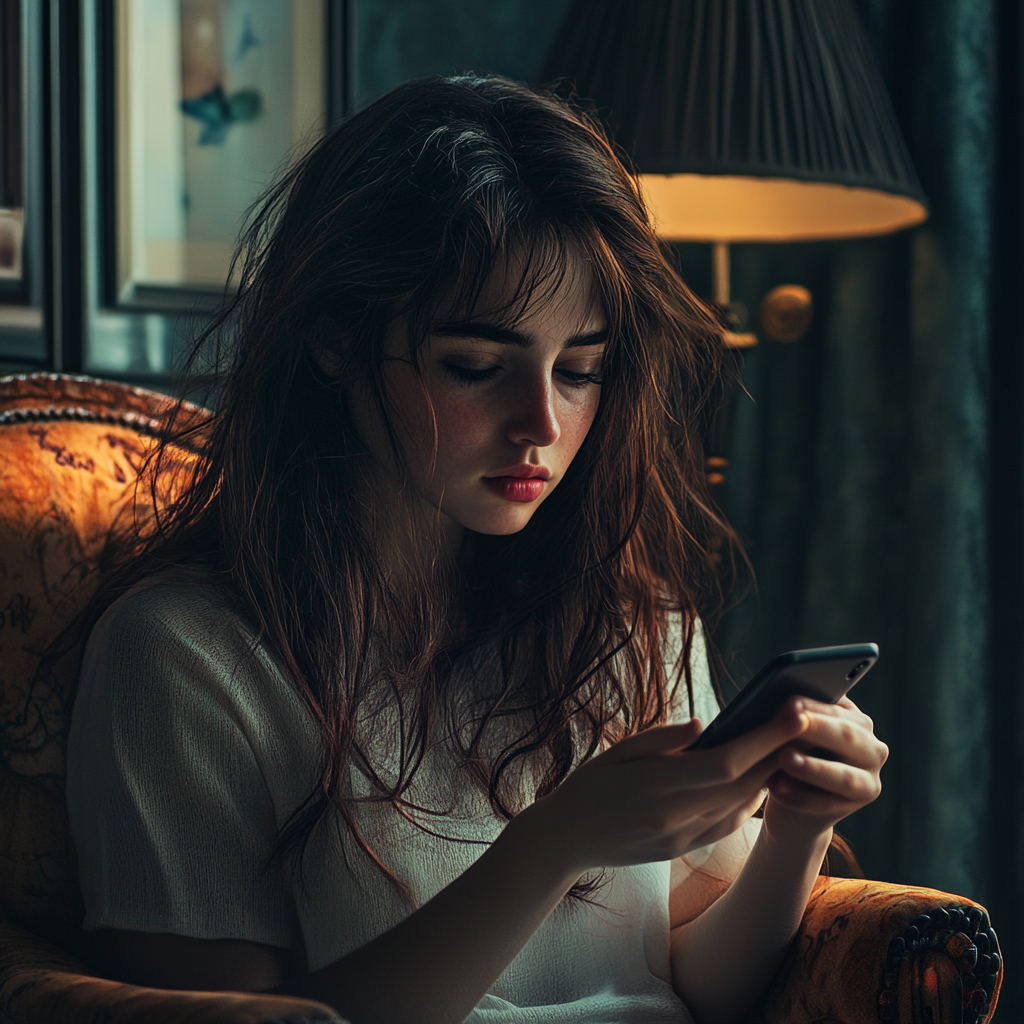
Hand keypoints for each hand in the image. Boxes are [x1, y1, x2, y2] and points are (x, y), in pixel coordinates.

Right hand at [524, 701, 811, 874]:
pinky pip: (729, 824)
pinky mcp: (683, 848)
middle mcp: (676, 817)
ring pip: (742, 807)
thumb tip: (706, 724)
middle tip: (805, 720)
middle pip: (744, 786)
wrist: (566, 840)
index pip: (725, 763)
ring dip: (771, 776)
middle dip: (780, 752)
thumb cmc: (588, 787)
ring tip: (789, 744)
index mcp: (657, 788)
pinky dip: (750, 799)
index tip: (790, 712)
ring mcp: (682, 838)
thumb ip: (662, 739)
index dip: (764, 739)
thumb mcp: (617, 751)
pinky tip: (759, 778)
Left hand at [763, 694, 887, 844]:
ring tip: (785, 759)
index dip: (812, 706)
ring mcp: (870, 778)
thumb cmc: (790, 751)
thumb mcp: (790, 732)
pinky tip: (777, 789)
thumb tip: (786, 708)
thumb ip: (793, 719)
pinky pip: (829, 803)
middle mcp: (871, 746)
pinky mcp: (858, 805)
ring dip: (813, 768)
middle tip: (788, 724)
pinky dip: (801, 797)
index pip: (835, 709)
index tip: (789, 704)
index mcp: (855, 719)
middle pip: (846, 736)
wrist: (790, 795)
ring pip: (844, 776)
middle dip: (816, 730)